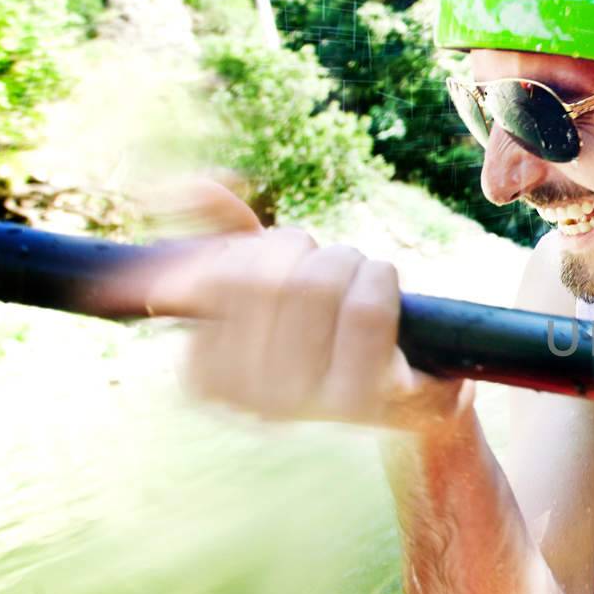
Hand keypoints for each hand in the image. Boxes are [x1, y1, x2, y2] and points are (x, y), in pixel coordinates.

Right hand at [122, 181, 469, 429]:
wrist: (401, 390)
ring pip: (318, 286)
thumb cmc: (322, 331)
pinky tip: (382, 287)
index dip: (264, 251)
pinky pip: (366, 310)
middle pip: (270, 280)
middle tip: (330, 264)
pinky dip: (379, 279)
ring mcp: (304, 408)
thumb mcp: (262, 282)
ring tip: (356, 274)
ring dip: (346, 260)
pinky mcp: (363, 403)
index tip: (288, 267)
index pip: (222, 278)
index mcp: (207, 376)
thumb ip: (217, 232)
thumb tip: (192, 185)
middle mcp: (247, 402)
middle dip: (307, 252)